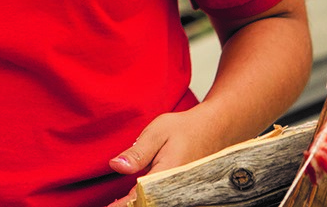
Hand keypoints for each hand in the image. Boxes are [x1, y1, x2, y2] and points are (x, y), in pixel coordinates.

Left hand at [104, 105, 233, 205]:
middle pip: (151, 202)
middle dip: (133, 203)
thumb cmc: (186, 128)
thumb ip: (137, 152)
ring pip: (160, 201)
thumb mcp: (157, 133)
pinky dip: (154, 197)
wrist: (215, 128)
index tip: (110, 206)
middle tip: (114, 204)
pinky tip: (142, 196)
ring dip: (143, 201)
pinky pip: (168, 197)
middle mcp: (178, 187)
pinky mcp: (187, 190)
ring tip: (124, 201)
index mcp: (168, 173)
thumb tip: (116, 166)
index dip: (124, 204)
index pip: (141, 196)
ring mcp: (185, 190)